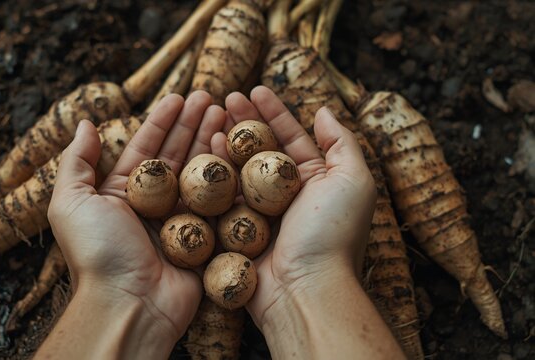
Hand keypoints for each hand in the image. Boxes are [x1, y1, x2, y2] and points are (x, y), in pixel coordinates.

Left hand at [40, 91, 224, 358]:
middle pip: (178, 154)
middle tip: (212, 97)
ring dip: (212, 141)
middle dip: (194, 124)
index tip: (180, 97)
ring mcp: (181, 220)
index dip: (163, 120)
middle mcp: (154, 203)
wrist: (129, 303)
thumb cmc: (98, 253)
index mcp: (123, 192)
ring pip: (200, 173)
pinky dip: (228, 176)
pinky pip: (219, 201)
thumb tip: (85, 123)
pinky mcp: (205, 237)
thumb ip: (77, 162)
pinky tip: (235, 151)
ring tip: (227, 113)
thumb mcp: (71, 203)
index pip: (147, 147)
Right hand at [211, 87, 402, 358]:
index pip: (290, 137)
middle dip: (244, 121)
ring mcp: (258, 213)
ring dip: (225, 141)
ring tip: (210, 117)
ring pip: (238, 168)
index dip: (273, 111)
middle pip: (260, 149)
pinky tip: (203, 149)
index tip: (254, 89)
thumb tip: (324, 111)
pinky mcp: (235, 230)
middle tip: (224, 98)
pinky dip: (212, 172)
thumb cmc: (332, 234)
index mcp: (314, 181)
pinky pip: (221, 196)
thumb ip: (341, 143)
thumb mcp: (353, 181)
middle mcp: (285, 194)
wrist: (304, 289)